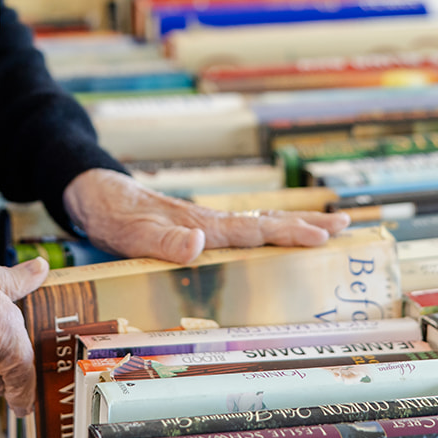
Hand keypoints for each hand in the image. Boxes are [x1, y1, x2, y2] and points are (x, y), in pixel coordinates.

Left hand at [61, 168, 349, 264]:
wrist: (90, 192)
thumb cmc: (110, 213)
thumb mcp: (130, 233)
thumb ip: (163, 240)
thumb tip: (199, 244)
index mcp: (201, 226)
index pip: (254, 230)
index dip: (290, 235)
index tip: (324, 236)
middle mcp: (209, 223)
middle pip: (266, 223)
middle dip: (306, 226)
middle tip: (347, 226)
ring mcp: (204, 223)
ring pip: (256, 224)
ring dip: (291, 227)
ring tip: (326, 229)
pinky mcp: (194, 227)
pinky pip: (240, 231)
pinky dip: (265, 232)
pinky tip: (272, 237)